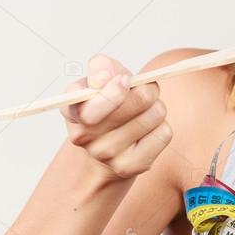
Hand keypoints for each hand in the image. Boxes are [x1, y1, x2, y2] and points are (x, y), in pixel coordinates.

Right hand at [61, 53, 171, 180]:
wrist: (105, 143)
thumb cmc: (106, 101)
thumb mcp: (100, 77)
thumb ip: (101, 67)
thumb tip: (105, 77)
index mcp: (71, 109)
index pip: (90, 109)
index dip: (114, 92)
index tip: (126, 80)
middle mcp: (83, 136)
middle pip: (137, 101)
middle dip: (147, 89)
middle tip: (144, 90)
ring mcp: (105, 156)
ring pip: (155, 115)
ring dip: (156, 107)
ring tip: (144, 111)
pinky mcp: (130, 168)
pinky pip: (163, 134)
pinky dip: (161, 126)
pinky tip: (147, 130)